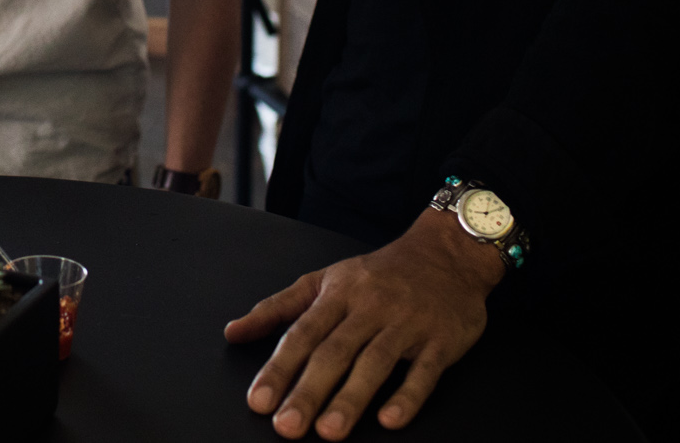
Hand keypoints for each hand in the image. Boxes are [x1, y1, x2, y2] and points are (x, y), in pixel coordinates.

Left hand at [224, 211, 500, 437]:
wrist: (446, 255)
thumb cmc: (377, 274)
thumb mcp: (324, 280)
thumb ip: (278, 308)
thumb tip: (232, 332)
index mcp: (337, 293)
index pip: (302, 334)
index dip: (279, 368)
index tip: (259, 401)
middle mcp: (369, 307)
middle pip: (334, 352)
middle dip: (308, 391)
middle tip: (287, 426)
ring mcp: (406, 323)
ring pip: (375, 362)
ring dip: (351, 398)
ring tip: (328, 431)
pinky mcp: (440, 340)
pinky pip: (424, 371)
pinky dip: (408, 396)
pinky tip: (390, 420)